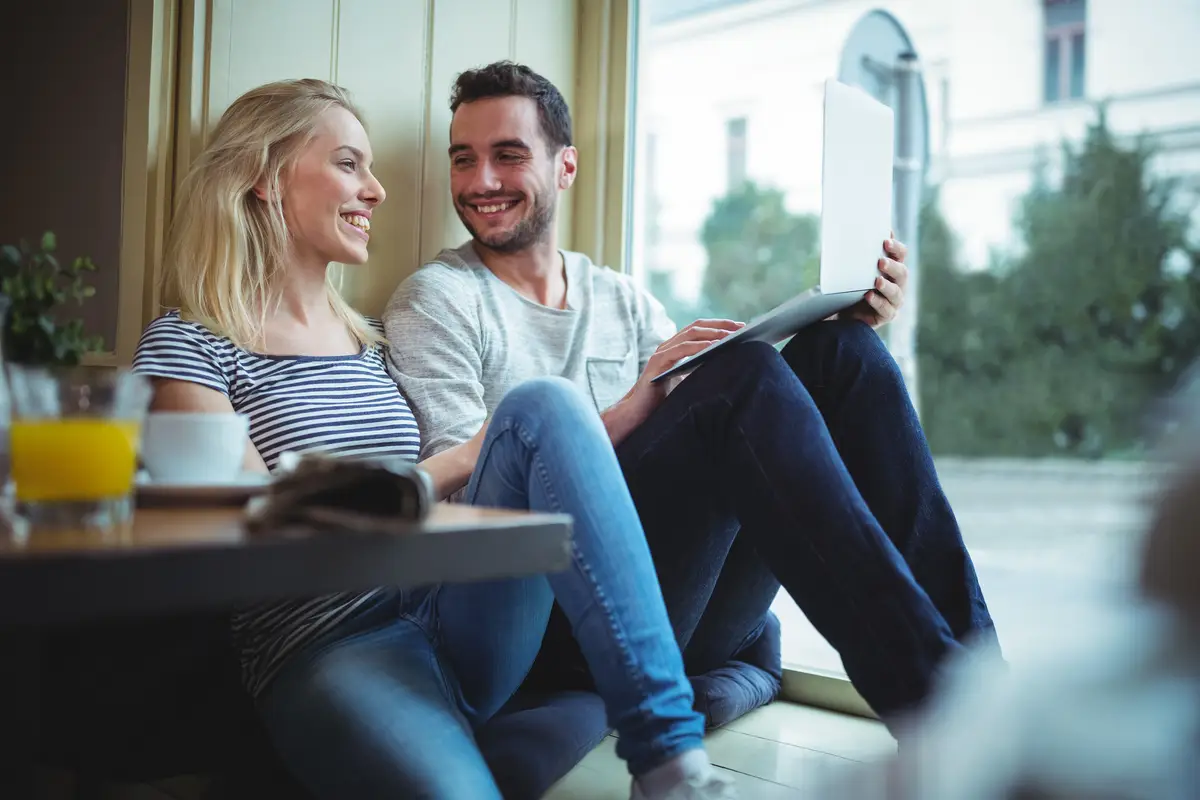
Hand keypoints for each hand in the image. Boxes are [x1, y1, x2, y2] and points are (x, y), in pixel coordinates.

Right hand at [623, 319, 743, 415]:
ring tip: (732, 336)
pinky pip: (681, 349)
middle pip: (697, 327)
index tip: (741, 327)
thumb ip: (701, 372)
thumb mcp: (688, 383)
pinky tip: (715, 347)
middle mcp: (668, 346)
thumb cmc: (663, 401)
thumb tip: (729, 368)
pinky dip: (699, 346)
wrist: (638, 414)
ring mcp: (662, 352)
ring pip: (690, 334)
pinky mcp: (657, 362)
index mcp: (676, 349)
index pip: (700, 330)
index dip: (720, 325)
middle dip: (721, 325)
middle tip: (742, 327)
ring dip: (713, 333)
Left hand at [841, 234, 907, 328]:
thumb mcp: (853, 269)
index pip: (900, 254)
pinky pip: (886, 310)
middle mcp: (898, 283)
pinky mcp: (887, 315)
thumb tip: (845, 234)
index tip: (886, 240)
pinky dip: (878, 302)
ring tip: (877, 281)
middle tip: (880, 261)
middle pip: (902, 273)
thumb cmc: (851, 285)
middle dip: (892, 266)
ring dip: (887, 286)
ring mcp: (894, 301)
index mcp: (892, 267)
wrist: (843, 310)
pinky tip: (869, 296)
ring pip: (896, 292)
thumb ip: (856, 255)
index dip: (896, 247)